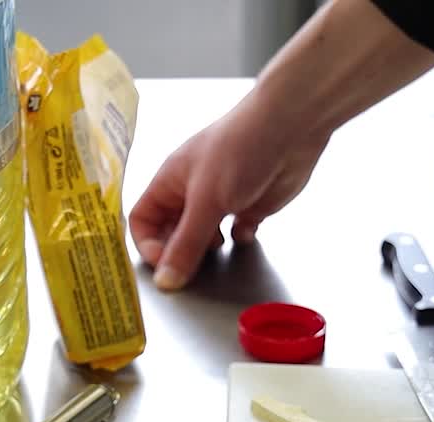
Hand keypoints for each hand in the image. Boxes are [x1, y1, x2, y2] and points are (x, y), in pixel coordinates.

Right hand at [129, 99, 328, 289]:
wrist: (291, 128)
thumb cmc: (240, 148)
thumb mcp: (206, 201)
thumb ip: (186, 245)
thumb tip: (166, 280)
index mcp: (170, 181)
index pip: (142, 219)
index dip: (148, 244)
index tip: (165, 264)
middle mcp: (192, 191)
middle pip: (172, 232)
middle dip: (180, 251)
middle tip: (193, 267)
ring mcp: (222, 199)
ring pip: (204, 236)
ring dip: (209, 248)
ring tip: (219, 247)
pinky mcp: (251, 205)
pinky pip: (237, 232)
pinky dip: (240, 238)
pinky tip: (247, 231)